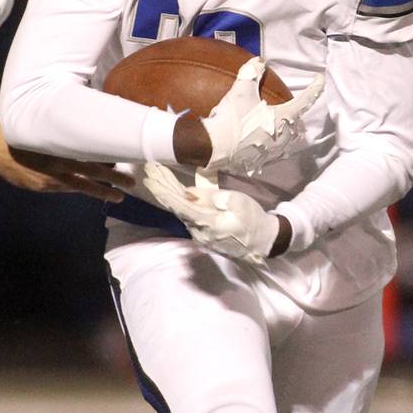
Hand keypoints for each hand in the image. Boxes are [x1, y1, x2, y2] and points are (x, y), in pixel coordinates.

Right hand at [0, 121, 133, 201]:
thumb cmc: (23, 129)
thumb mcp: (46, 123)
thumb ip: (67, 127)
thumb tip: (91, 122)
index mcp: (60, 147)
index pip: (92, 158)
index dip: (110, 162)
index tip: (128, 163)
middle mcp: (58, 165)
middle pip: (92, 175)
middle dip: (113, 181)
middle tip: (130, 185)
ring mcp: (51, 180)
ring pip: (81, 186)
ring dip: (101, 191)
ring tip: (118, 196)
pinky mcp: (44, 187)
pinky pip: (66, 187)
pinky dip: (80, 187)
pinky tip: (91, 188)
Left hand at [141, 162, 290, 264]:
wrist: (264, 241)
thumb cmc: (253, 221)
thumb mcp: (240, 204)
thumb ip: (216, 198)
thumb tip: (192, 194)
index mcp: (207, 224)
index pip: (179, 206)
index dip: (164, 191)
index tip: (151, 178)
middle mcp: (198, 230)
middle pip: (175, 206)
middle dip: (161, 187)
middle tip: (148, 170)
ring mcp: (200, 232)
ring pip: (179, 210)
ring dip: (167, 192)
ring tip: (156, 174)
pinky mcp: (204, 229)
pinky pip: (187, 213)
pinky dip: (177, 199)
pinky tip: (170, 188)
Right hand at [181, 59, 324, 173]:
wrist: (215, 146)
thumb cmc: (233, 117)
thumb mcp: (241, 91)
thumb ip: (252, 73)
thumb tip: (259, 60)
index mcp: (284, 118)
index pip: (305, 100)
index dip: (315, 88)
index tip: (320, 80)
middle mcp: (283, 136)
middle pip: (297, 124)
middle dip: (297, 114)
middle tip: (293, 106)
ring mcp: (272, 151)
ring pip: (288, 141)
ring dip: (286, 131)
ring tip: (280, 125)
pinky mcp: (260, 161)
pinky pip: (272, 152)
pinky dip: (271, 145)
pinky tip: (262, 142)